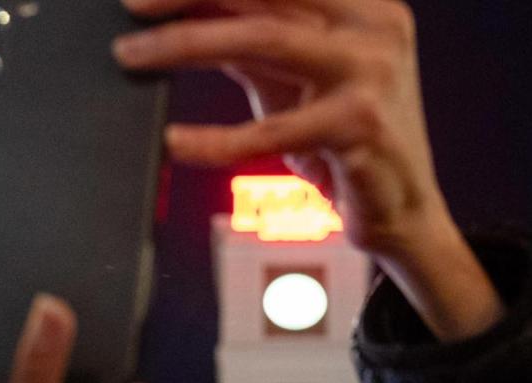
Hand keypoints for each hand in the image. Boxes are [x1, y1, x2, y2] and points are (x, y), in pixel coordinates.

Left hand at [114, 0, 501, 341]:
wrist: (401, 212)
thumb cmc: (341, 140)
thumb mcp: (291, 76)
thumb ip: (246, 36)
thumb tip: (173, 5)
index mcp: (361, 1)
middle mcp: (374, 24)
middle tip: (130, 6)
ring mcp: (372, 72)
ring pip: (262, 38)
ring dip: (185, 44)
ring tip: (131, 56)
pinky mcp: (360, 128)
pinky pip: (269, 131)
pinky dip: (214, 139)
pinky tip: (176, 142)